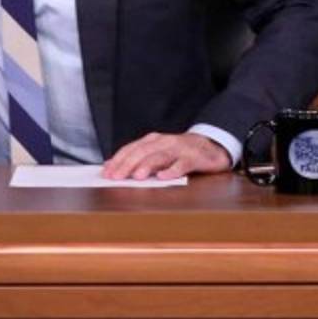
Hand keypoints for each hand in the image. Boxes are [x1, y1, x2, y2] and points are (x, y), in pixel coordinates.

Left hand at [101, 132, 232, 179]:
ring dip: (147, 166)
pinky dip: (172, 170)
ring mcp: (178, 149)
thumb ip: (134, 158)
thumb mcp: (155, 153)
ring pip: (160, 157)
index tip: (107, 173)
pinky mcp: (194, 158)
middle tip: (117, 176)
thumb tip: (109, 165)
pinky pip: (182, 164)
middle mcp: (163, 142)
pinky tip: (164, 176)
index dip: (117, 161)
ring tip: (137, 176)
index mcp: (151, 141)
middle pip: (142, 153)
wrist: (211, 146)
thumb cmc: (179, 152)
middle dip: (128, 165)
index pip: (130, 149)